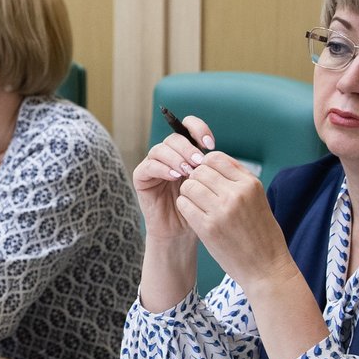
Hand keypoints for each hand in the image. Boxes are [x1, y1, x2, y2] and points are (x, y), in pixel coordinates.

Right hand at [132, 114, 216, 241]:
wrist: (181, 232)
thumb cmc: (198, 209)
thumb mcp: (209, 185)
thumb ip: (210, 167)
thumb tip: (216, 153)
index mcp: (186, 151)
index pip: (187, 126)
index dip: (198, 129)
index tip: (211, 144)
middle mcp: (168, 155)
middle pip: (174, 138)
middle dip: (188, 148)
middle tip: (200, 161)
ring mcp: (153, 165)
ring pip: (160, 149)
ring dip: (176, 158)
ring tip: (188, 171)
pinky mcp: (141, 177)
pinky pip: (148, 166)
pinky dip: (162, 168)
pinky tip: (175, 177)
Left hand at [173, 152, 291, 289]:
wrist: (266, 268)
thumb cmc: (261, 234)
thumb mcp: (257, 199)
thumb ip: (237, 179)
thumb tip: (210, 161)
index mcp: (250, 184)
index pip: (215, 158)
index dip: (206, 166)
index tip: (207, 178)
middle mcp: (236, 193)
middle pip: (199, 171)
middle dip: (195, 179)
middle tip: (200, 193)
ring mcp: (221, 210)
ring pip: (189, 186)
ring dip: (189, 193)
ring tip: (198, 205)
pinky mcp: (208, 228)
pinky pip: (184, 204)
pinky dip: (185, 207)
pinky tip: (194, 215)